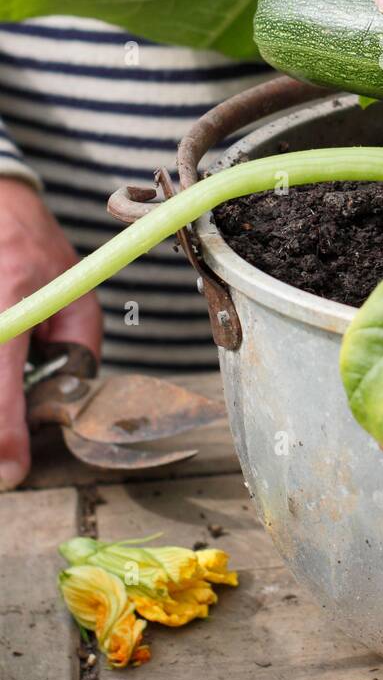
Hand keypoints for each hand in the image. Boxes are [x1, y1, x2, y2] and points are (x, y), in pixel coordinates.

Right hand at [0, 179, 101, 488]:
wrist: (0, 209)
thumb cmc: (37, 252)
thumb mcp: (77, 297)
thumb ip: (77, 350)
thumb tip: (65, 407)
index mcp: (9, 297)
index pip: (0, 380)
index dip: (5, 432)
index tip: (11, 471)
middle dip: (1, 423)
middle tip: (9, 454)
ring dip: (3, 401)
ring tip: (19, 386)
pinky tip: (9, 375)